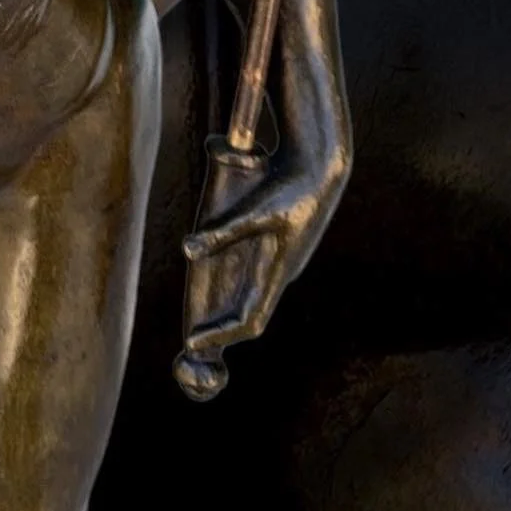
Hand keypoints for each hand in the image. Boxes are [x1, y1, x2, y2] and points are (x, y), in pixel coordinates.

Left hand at [175, 139, 347, 397]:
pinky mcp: (285, 244)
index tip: (192, 344)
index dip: (221, 335)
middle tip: (192, 337)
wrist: (323, 167)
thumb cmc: (291, 188)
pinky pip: (260, 276)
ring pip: (257, 295)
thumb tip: (187, 251)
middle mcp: (283, 273)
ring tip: (204, 315)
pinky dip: (239, 284)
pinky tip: (223, 274)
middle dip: (223, 328)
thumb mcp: (255, 211)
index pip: (249, 320)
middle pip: (252, 314)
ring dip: (231, 308)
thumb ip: (222, 232)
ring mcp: (286, 260)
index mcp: (277, 272)